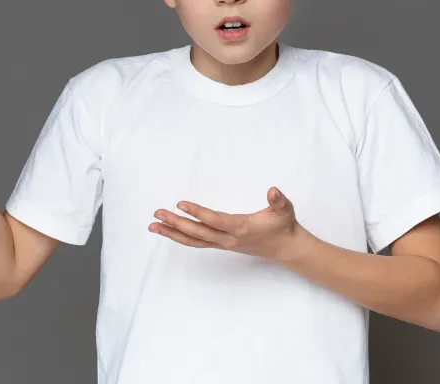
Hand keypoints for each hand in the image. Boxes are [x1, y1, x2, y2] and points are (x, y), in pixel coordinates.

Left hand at [149, 187, 307, 262]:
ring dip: (173, 233)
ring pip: (194, 240)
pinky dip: (181, 237)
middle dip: (176, 224)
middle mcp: (229, 238)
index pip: (215, 220)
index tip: (181, 204)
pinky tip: (169, 231)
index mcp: (241, 228)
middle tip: (157, 214)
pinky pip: (197, 242)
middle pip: (198, 232)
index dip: (198, 213)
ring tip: (153, 226)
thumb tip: (273, 191)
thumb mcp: (285, 211)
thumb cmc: (283, 226)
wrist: (286, 248)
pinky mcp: (222, 244)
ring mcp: (224, 243)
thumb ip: (279, 201)